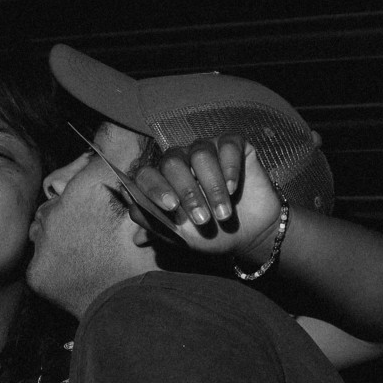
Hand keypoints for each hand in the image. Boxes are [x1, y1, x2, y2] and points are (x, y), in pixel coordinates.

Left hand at [130, 140, 282, 258]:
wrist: (249, 236)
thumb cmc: (210, 235)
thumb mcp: (181, 237)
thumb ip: (156, 226)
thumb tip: (133, 218)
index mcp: (162, 180)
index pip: (146, 174)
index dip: (154, 187)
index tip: (170, 206)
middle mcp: (182, 160)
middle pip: (172, 162)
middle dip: (187, 193)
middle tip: (202, 220)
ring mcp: (207, 150)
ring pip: (200, 155)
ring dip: (212, 188)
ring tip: (222, 214)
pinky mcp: (233, 145)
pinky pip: (227, 145)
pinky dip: (229, 167)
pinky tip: (234, 189)